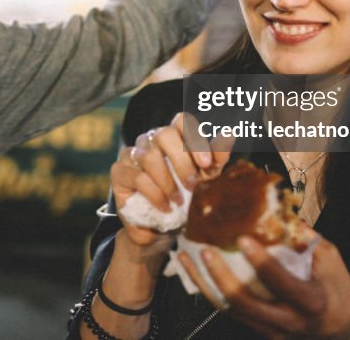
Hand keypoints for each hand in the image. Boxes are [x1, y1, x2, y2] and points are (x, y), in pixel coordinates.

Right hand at [111, 112, 230, 250]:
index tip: (207, 163)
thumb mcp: (205, 180)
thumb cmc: (185, 197)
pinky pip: (138, 177)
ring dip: (168, 182)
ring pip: (150, 156)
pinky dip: (155, 194)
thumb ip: (216, 158)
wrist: (162, 228)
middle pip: (164, 134)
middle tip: (194, 185)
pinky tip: (165, 207)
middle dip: (182, 161)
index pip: (181, 121)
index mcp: (173, 137)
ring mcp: (132, 154)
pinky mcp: (119, 172)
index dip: (194, 137)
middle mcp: (151, 140)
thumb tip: (229, 134)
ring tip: (179, 201)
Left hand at [179, 233, 349, 339]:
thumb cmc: (337, 290)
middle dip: (221, 278)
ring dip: (204, 284)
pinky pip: (228, 311)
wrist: (339, 330)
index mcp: (310, 301)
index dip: (262, 263)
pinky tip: (193, 271)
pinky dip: (207, 291)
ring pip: (230, 310)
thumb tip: (280, 211)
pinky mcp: (258, 330)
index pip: (283, 283)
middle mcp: (287, 320)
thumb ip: (307, 238)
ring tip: (186, 258)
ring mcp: (270, 330)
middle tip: (205, 250)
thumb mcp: (332, 261)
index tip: (244, 238)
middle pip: (246, 303)